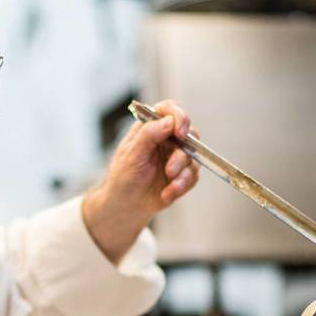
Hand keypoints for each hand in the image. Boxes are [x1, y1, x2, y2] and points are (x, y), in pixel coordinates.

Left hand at [82, 100, 199, 263]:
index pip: (168, 110)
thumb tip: (168, 121)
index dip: (178, 116)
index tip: (179, 131)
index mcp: (150, 128)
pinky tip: (167, 194)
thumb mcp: (131, 154)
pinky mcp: (183, 174)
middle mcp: (166, 139)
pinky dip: (181, 186)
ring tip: (168, 184)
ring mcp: (176, 156)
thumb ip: (149, 135)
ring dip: (181, 173)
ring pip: (192, 156)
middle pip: (188, 133)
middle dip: (181, 153)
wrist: (126, 206)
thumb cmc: (123, 177)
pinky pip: (192, 176)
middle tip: (171, 168)